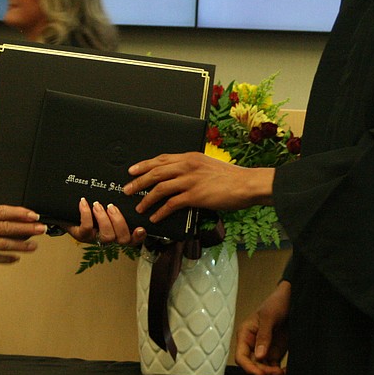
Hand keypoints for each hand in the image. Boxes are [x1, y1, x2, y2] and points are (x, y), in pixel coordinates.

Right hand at [0, 204, 47, 267]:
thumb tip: (5, 217)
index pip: (2, 211)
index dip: (20, 213)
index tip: (34, 215)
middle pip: (6, 227)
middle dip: (27, 228)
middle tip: (41, 229)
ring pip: (3, 243)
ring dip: (21, 245)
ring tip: (34, 245)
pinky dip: (6, 258)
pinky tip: (16, 258)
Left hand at [67, 198, 144, 245]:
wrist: (68, 212)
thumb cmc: (91, 208)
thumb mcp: (107, 205)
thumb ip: (120, 201)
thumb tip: (131, 187)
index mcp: (118, 232)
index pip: (133, 239)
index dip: (138, 236)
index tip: (140, 227)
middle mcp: (109, 237)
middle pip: (123, 239)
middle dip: (119, 222)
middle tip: (112, 207)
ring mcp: (96, 238)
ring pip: (108, 236)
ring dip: (104, 219)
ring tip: (97, 205)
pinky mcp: (82, 236)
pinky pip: (87, 228)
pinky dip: (86, 214)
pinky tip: (84, 202)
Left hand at [123, 152, 273, 224]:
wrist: (246, 184)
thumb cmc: (231, 177)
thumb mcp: (209, 165)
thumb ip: (193, 169)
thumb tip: (180, 177)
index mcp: (190, 157)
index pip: (161, 159)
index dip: (144, 165)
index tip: (132, 170)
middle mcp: (187, 166)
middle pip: (155, 172)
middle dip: (138, 181)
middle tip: (127, 189)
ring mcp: (190, 180)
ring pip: (159, 188)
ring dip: (146, 199)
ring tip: (139, 207)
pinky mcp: (194, 195)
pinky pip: (171, 204)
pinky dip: (160, 211)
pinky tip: (155, 218)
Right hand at [235, 280, 290, 374]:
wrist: (293, 299)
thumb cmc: (277, 303)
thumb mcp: (269, 317)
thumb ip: (264, 336)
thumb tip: (259, 356)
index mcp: (246, 334)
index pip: (241, 356)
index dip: (248, 367)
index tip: (259, 373)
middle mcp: (253, 343)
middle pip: (253, 365)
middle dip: (263, 371)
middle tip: (275, 372)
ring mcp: (265, 349)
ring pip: (263, 368)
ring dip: (272, 373)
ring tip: (282, 372)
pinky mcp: (275, 352)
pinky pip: (274, 366)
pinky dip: (279, 371)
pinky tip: (286, 370)